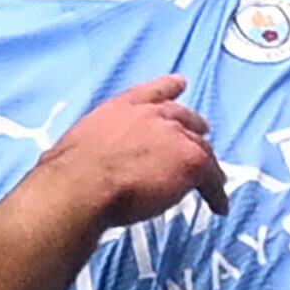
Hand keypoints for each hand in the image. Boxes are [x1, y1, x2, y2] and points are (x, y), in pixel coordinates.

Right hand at [34, 75, 229, 224]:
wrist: (83, 185)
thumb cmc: (71, 172)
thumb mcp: (81, 145)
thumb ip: (98, 147)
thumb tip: (90, 166)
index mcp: (122, 108)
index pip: (152, 91)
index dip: (168, 87)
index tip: (180, 83)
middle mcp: (153, 116)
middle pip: (185, 120)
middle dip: (194, 129)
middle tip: (201, 137)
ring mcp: (175, 137)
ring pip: (201, 149)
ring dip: (207, 164)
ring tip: (214, 179)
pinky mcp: (191, 161)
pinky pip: (212, 178)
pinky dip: (216, 194)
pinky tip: (219, 206)